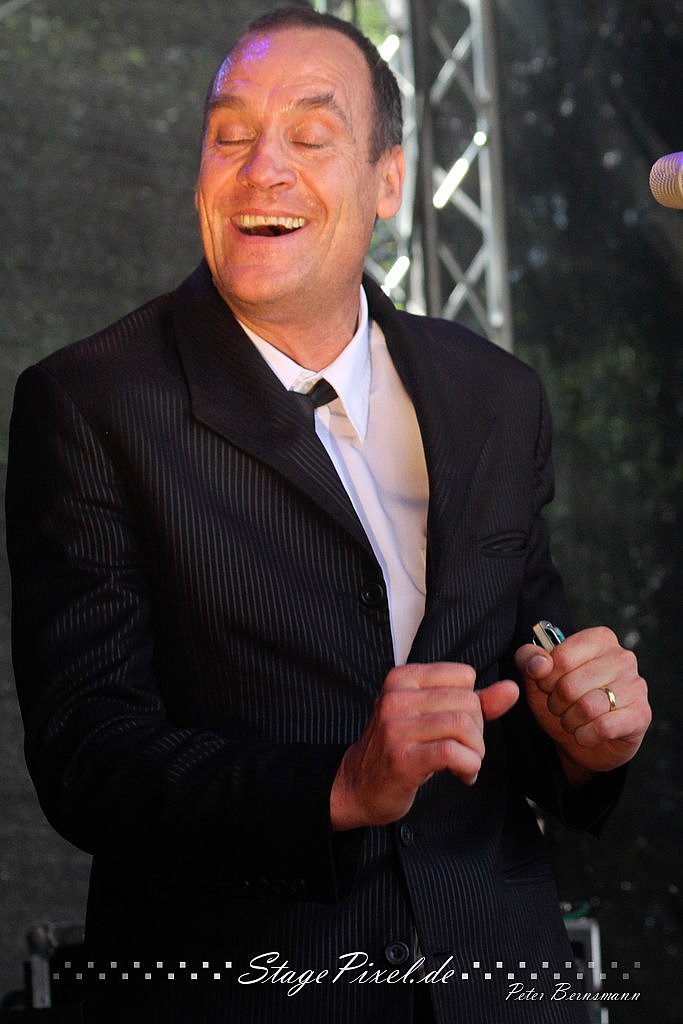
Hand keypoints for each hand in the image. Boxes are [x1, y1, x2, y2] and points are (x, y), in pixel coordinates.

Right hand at [330, 662, 518, 829]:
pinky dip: (469, 766)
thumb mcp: (432, 716)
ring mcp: (396, 727)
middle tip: (465, 751)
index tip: (460, 727)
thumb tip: (511, 688)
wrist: (357, 785)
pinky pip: (454, 753)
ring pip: (463, 726)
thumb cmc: (398, 748)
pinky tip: (462, 775)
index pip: (464, 676)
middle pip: (467, 702)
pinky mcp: (403, 758)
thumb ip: (474, 701)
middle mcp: (396, 697)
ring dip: (475, 752)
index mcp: (402, 678)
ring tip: (466, 764)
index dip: (471, 703)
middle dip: (477, 731)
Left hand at [516, 627, 651, 782]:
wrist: (583, 740)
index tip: (547, 686)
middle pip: (571, 685)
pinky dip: (585, 735)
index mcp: (599, 639)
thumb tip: (540, 664)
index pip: (561, 657)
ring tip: (573, 720)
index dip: (545, 679)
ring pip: (587, 708)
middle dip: (556, 703)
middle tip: (560, 707)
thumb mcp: (537, 676)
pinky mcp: (641, 715)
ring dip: (570, 721)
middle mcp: (622, 657)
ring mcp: (635, 686)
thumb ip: (529, 659)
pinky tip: (586, 733)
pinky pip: (603, 727)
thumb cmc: (562, 700)